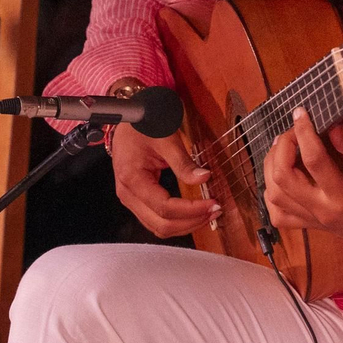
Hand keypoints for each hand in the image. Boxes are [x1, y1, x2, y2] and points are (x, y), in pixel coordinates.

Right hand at [109, 124, 220, 238]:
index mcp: (132, 179)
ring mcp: (130, 198)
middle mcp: (127, 193)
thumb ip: (184, 162)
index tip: (212, 203)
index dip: (191, 210)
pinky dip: (176, 220)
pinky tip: (193, 212)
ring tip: (207, 213)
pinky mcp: (137, 197)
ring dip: (185, 225)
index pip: (165, 208)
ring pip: (158, 227)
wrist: (129, 115)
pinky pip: (156, 218)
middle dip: (191, 222)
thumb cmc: (143, 123)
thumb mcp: (166, 138)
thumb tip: (204, 178)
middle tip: (214, 211)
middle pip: (161, 225)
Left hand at [263, 107, 342, 270]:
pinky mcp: (314, 226)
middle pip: (283, 179)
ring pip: (274, 197)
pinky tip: (281, 177)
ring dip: (271, 168)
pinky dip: (272, 195)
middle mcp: (324, 211)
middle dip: (281, 148)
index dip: (303, 131)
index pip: (312, 160)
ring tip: (283, 148)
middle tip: (292, 130)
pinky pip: (279, 216)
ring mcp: (316, 221)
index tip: (301, 113)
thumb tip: (330, 126)